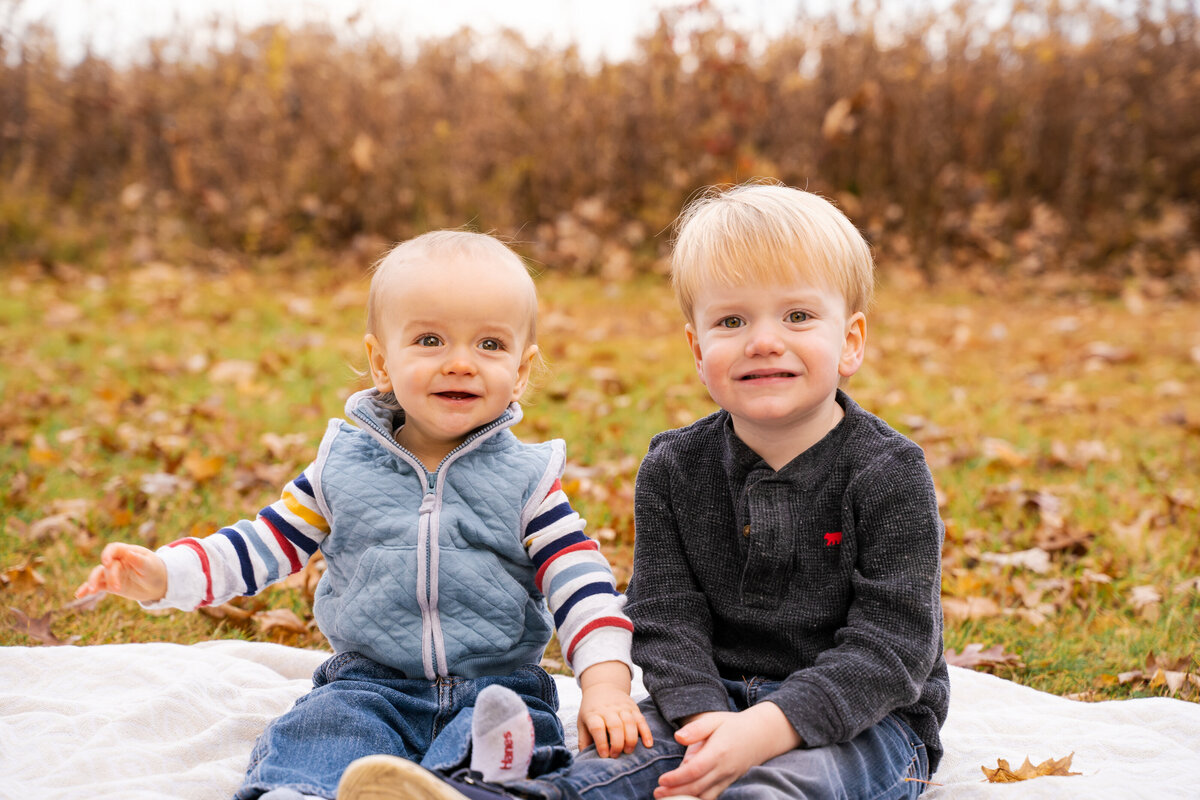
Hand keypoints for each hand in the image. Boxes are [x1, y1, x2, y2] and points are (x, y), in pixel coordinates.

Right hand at [76, 543, 167, 603]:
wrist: (158, 584)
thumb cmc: (155, 570)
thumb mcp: (150, 565)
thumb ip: (139, 560)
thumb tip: (128, 552)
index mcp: (127, 552)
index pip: (113, 549)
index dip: (108, 554)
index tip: (106, 562)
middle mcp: (117, 561)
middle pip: (107, 566)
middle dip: (110, 576)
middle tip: (117, 588)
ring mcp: (112, 574)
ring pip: (98, 575)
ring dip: (93, 582)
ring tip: (92, 591)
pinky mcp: (110, 585)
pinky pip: (97, 586)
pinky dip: (87, 589)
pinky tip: (79, 595)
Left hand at [576, 661, 653, 757]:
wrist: (603, 686)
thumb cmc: (591, 710)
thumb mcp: (582, 722)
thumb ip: (583, 740)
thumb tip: (585, 759)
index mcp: (593, 714)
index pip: (597, 728)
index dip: (601, 742)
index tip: (604, 755)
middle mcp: (608, 710)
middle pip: (615, 726)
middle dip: (617, 744)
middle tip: (616, 755)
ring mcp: (622, 708)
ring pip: (630, 723)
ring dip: (631, 739)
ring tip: (628, 751)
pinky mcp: (634, 708)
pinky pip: (641, 720)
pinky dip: (646, 733)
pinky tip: (648, 744)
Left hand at [653, 702, 801, 799]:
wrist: (761, 735)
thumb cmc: (733, 725)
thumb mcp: (714, 720)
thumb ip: (696, 729)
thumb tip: (678, 737)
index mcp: (718, 751)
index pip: (695, 770)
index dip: (677, 778)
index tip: (661, 780)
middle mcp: (724, 769)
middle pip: (698, 787)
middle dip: (675, 793)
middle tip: (657, 793)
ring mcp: (728, 778)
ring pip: (706, 796)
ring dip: (686, 799)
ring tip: (666, 798)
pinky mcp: (729, 783)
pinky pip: (713, 796)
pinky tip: (684, 797)